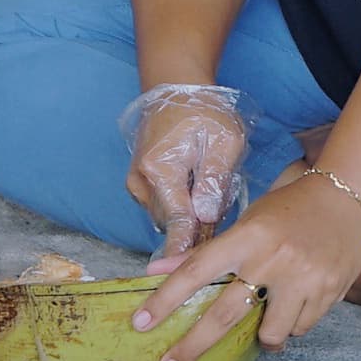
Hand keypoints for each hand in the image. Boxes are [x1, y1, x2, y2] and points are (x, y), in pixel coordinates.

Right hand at [125, 89, 247, 263]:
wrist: (176, 89)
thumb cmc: (204, 112)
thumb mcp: (223, 141)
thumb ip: (213, 180)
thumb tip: (204, 216)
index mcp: (161, 169)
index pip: (176, 219)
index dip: (184, 247)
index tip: (185, 271)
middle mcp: (142, 180)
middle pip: (171, 221)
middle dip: (195, 229)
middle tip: (222, 225)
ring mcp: (137, 182)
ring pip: (166, 216)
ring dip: (187, 218)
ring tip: (211, 201)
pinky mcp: (140, 182)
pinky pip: (162, 206)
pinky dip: (179, 208)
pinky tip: (198, 196)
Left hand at [133, 167, 360, 360]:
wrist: (348, 198)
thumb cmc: (289, 210)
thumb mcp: (246, 222)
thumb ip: (202, 253)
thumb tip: (154, 273)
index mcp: (248, 237)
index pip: (197, 271)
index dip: (166, 300)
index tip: (141, 323)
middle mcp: (274, 259)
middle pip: (225, 315)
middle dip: (193, 346)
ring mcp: (305, 278)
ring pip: (272, 333)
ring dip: (263, 338)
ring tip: (264, 330)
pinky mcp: (330, 291)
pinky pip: (301, 327)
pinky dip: (293, 325)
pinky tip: (297, 307)